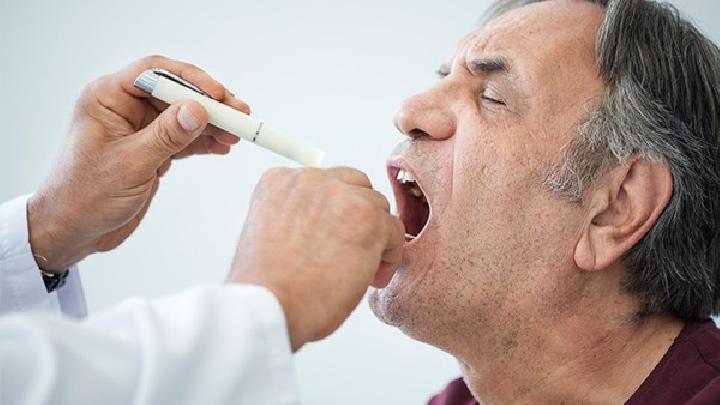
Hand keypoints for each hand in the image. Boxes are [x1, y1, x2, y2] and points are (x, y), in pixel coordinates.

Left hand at [28, 55, 249, 271]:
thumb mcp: (130, 165)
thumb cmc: (84, 196)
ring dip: (212, 124)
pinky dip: (204, 142)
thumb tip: (197, 110)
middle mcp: (124, 107)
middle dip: (209, 103)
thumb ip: (165, 136)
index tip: (217, 94)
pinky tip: (223, 146)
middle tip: (239, 114)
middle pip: (175, 92)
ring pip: (183, 115)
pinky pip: (183, 138)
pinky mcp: (150, 149)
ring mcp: (139, 128)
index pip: (154, 73)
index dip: (190, 79)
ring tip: (238, 134)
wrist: (73, 230)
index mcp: (107, 98)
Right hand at [228, 167, 404, 350]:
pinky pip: (394, 230)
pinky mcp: (368, 219)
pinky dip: (389, 256)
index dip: (333, 213)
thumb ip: (295, 217)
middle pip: (354, 186)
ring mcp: (341, 196)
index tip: (334, 237)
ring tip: (362, 270)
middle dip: (357, 218)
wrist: (268, 306)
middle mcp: (311, 179)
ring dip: (375, 237)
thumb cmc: (265, 285)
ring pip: (377, 207)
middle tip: (352, 251)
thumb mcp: (265, 233)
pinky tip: (372, 278)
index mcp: (281, 180)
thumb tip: (324, 228)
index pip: (324, 183)